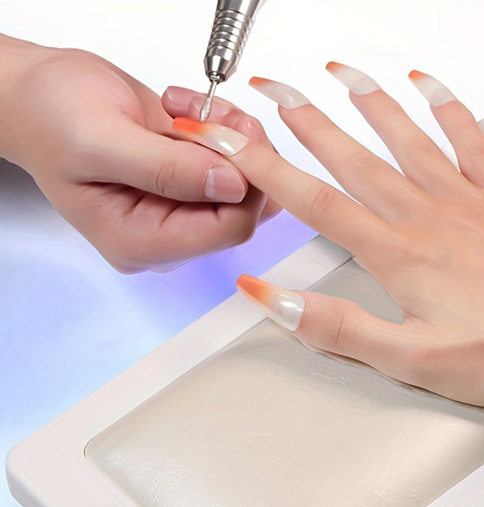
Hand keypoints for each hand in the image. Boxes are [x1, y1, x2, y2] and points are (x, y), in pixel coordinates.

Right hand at [1, 36, 279, 270]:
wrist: (39, 94)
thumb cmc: (49, 117)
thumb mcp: (99, 139)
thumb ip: (166, 169)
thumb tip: (230, 184)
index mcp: (142, 243)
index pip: (227, 230)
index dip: (243, 184)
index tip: (228, 136)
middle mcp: (169, 234)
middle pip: (244, 209)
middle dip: (240, 156)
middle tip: (209, 114)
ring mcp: (184, 210)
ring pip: (250, 187)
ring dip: (236, 139)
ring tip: (195, 109)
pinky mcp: (195, 185)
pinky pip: (240, 167)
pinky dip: (230, 132)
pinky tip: (197, 112)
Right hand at [172, 67, 483, 405]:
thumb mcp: (411, 359)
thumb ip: (338, 327)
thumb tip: (274, 301)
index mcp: (397, 255)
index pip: (316, 203)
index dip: (267, 169)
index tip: (234, 141)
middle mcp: (427, 215)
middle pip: (353, 158)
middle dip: (304, 122)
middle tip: (272, 92)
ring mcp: (467, 199)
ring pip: (406, 137)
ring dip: (367, 103)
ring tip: (339, 75)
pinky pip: (469, 137)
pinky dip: (446, 107)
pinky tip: (429, 86)